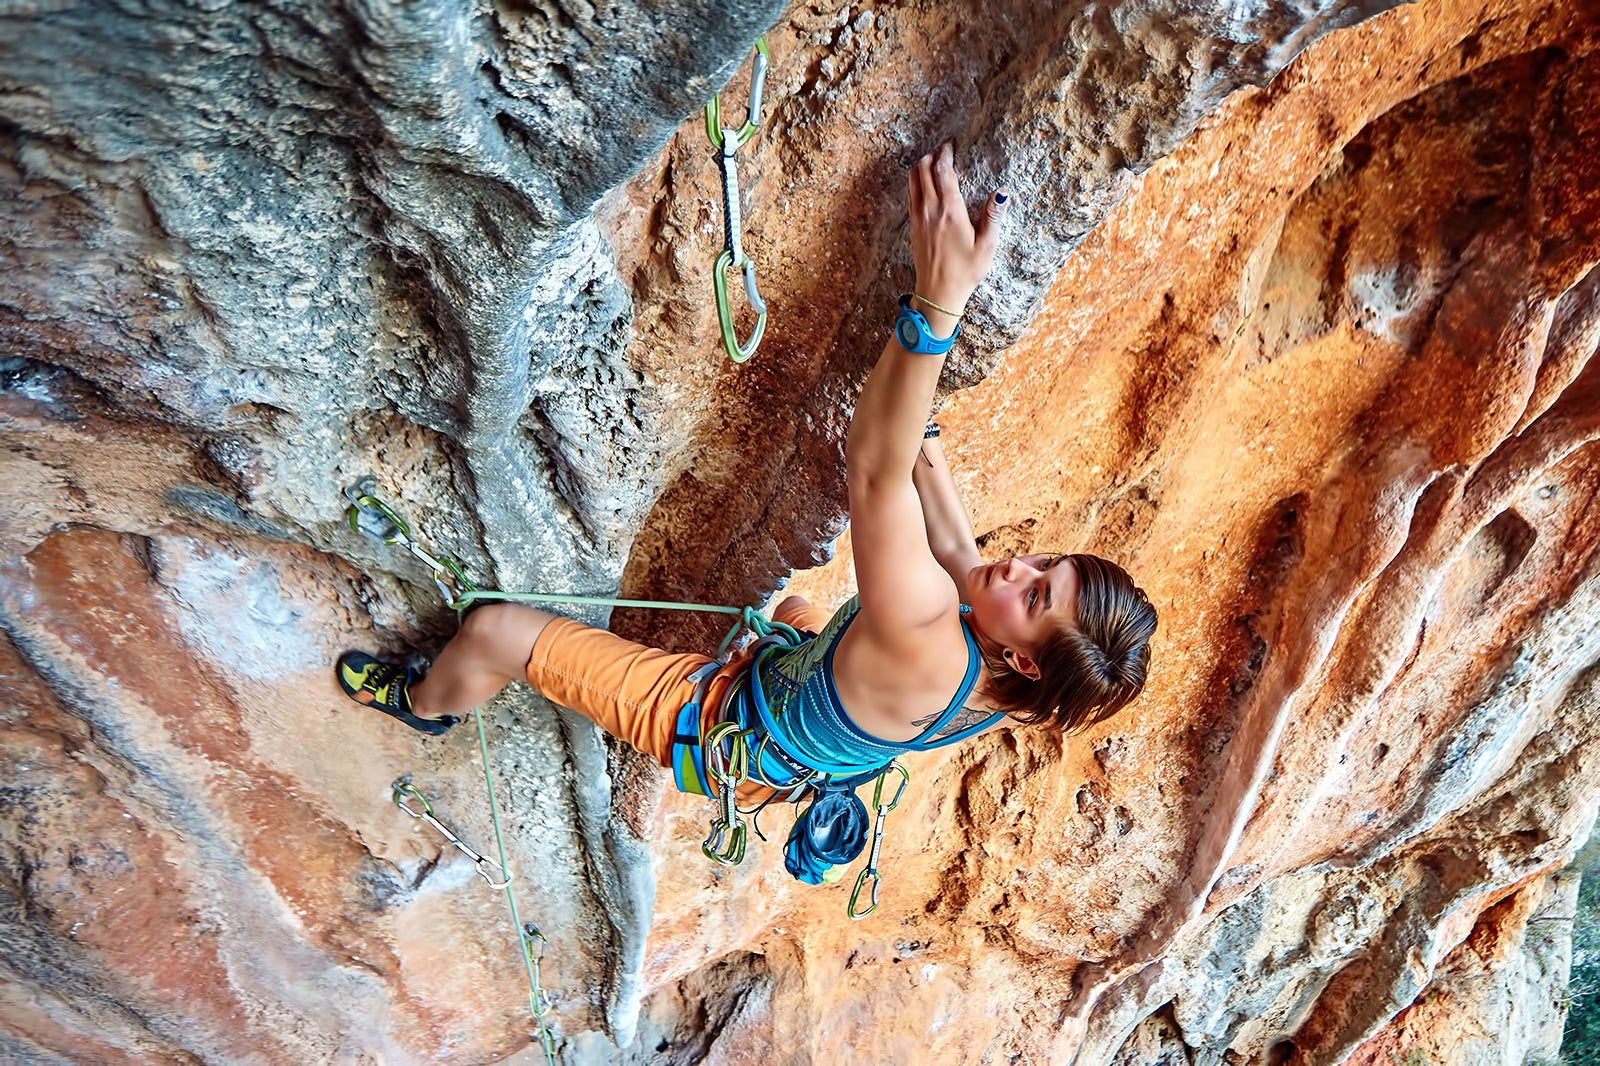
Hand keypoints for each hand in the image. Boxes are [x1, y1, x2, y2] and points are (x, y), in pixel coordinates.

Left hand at [908, 141, 1008, 317]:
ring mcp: (918, 218)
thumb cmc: (965, 271)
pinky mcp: (913, 226)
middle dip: (932, 155)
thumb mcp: (987, 245)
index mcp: (950, 211)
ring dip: (921, 166)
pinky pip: (911, 195)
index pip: (943, 171)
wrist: (938, 293)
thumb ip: (994, 216)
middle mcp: (930, 210)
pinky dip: (916, 182)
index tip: (951, 143)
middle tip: (944, 149)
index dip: (946, 153)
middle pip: (923, 170)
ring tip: (933, 161)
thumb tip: (1003, 192)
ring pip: (912, 181)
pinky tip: (925, 183)